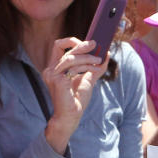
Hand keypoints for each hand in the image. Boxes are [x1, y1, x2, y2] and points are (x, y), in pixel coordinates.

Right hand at [43, 37, 107, 152]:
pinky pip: (73, 67)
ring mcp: (52, 74)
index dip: (72, 41)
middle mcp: (50, 69)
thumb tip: (107, 53)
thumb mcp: (88, 79)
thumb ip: (96, 66)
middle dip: (80, 44)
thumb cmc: (76, 100)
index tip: (89, 44)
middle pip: (60, 46)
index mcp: (55, 67)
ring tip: (99, 60)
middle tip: (95, 43)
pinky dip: (86, 66)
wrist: (71, 116)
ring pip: (70, 56)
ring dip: (86, 57)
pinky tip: (95, 69)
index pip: (59, 46)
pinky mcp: (57, 80)